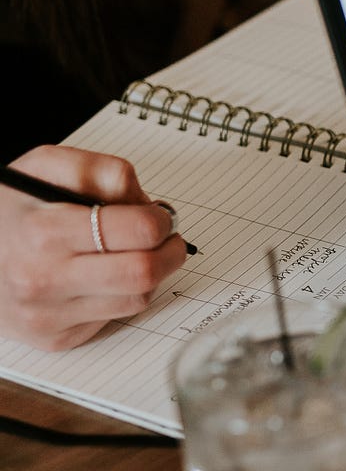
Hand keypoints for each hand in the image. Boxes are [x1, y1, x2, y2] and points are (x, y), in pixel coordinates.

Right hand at [0, 145, 188, 350]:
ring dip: (149, 276)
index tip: (158, 216)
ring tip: (134, 254)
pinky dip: (120, 296)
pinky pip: (114, 318)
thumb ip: (98, 170)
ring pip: (137, 299)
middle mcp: (43, 278)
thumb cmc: (9, 209)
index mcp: (43, 231)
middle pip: (144, 272)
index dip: (160, 221)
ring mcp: (48, 314)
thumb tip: (144, 202)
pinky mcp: (54, 338)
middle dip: (170, 252)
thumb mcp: (43, 168)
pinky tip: (103, 278)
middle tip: (167, 239)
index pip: (138, 231)